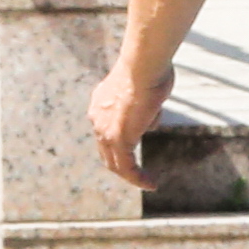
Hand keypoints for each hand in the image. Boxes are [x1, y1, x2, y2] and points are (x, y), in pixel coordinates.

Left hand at [86, 50, 174, 190]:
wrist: (144, 64)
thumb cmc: (151, 66)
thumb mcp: (147, 85)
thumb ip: (146, 103)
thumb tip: (151, 117)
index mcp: (101, 102)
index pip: (106, 129)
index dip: (121, 141)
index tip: (136, 147)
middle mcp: (97, 117)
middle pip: (107, 149)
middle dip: (123, 163)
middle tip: (138, 173)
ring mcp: (105, 130)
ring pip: (115, 162)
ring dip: (132, 175)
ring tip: (148, 182)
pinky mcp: (118, 140)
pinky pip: (126, 168)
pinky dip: (138, 178)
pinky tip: (151, 184)